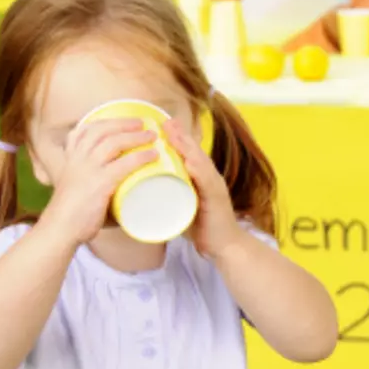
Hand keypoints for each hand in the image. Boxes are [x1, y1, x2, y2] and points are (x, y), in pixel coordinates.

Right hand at [40, 119, 158, 247]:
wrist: (59, 229)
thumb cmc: (70, 214)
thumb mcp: (74, 189)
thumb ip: (90, 182)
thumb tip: (115, 187)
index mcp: (70, 160)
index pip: (81, 132)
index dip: (101, 122)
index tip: (117, 120)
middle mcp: (77, 160)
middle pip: (101, 131)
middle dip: (123, 123)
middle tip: (141, 122)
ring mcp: (88, 170)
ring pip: (113, 142)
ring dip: (135, 136)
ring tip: (151, 136)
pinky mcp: (100, 183)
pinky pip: (124, 164)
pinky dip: (141, 157)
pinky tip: (152, 155)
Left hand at [164, 119, 240, 257]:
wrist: (225, 247)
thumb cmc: (202, 228)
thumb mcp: (183, 206)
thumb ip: (170, 196)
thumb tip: (143, 192)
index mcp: (201, 178)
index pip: (188, 153)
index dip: (176, 138)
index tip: (159, 124)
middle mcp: (209, 178)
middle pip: (194, 152)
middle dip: (179, 136)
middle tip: (163, 120)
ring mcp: (214, 188)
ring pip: (200, 162)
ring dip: (186, 147)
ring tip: (172, 134)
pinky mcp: (216, 201)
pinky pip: (207, 183)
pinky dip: (199, 171)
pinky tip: (189, 162)